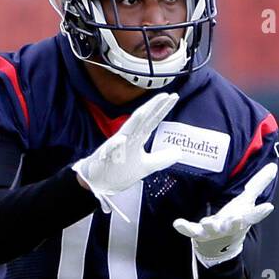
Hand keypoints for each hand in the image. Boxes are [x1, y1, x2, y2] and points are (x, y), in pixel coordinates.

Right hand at [72, 92, 181, 221]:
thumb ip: (162, 158)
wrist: (99, 182)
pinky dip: (114, 145)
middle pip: (141, 120)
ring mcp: (115, 147)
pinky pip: (109, 151)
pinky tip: (120, 139)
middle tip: (165, 96)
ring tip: (144, 111)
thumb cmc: (121, 170)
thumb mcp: (147, 166)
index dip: (162, 109)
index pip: (152, 121)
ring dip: (134, 122)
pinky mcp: (104, 158)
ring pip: (125, 132)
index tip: (174, 97)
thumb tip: (179, 152)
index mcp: (137, 138)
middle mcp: (127, 139)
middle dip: (151, 108)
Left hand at [174, 162, 276, 266]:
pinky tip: (177, 223)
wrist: (219, 245)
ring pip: (212, 229)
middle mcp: (229, 226)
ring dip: (210, 226)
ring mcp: (213, 231)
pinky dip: (185, 228)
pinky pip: (190, 230)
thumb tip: (273, 167)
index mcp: (242, 219)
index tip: (268, 207)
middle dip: (235, 222)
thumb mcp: (246, 201)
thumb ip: (258, 184)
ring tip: (206, 223)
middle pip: (233, 224)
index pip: (254, 215)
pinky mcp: (199, 233)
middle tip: (238, 220)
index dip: (261, 212)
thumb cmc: (234, 219)